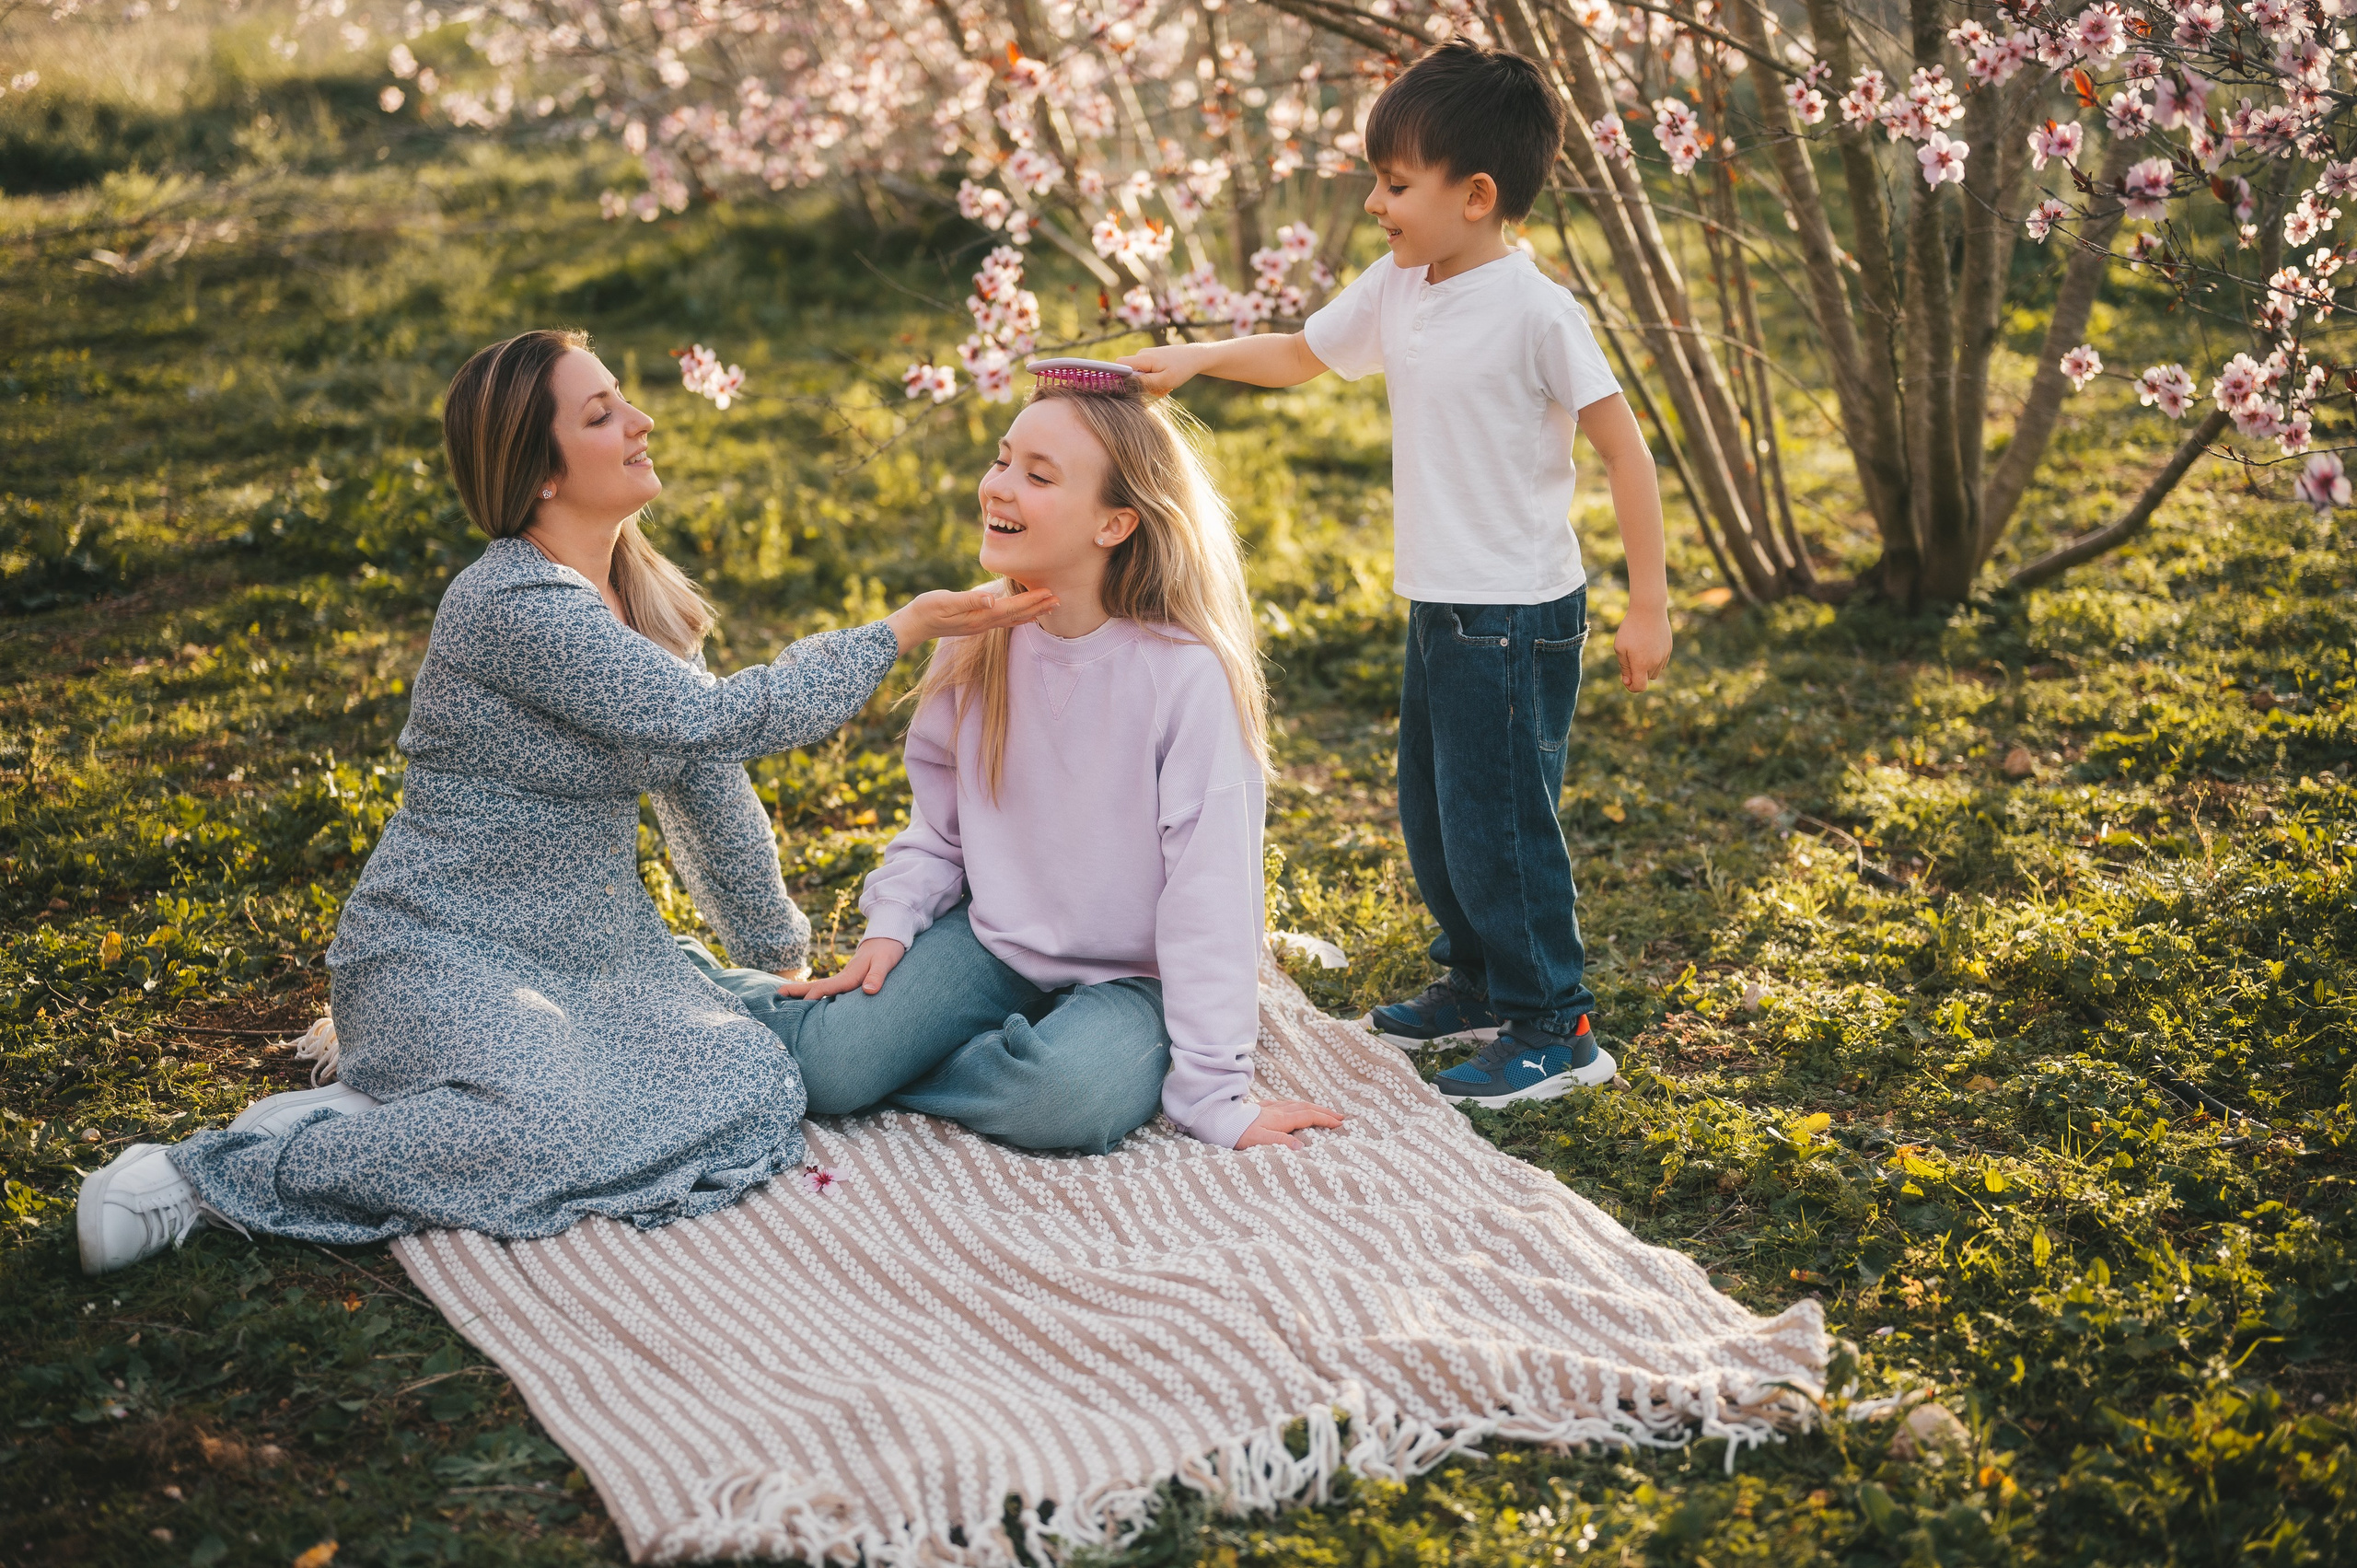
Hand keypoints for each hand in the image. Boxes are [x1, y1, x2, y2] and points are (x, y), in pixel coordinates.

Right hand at [774, 937, 902, 998]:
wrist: (889, 937)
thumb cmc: (888, 950)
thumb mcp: (885, 963)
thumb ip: (877, 976)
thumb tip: (868, 991)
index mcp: (849, 976)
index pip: (826, 988)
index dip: (813, 997)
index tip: (800, 1008)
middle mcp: (843, 977)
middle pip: (816, 985)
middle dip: (796, 991)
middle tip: (777, 994)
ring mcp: (844, 977)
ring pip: (820, 986)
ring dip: (802, 992)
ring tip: (784, 997)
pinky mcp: (848, 979)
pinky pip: (829, 988)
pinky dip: (816, 993)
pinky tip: (811, 999)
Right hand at [887, 584, 1058, 654]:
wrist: (914, 625)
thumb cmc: (927, 609)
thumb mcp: (945, 602)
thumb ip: (969, 601)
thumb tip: (991, 600)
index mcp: (980, 616)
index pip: (1012, 608)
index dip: (1031, 600)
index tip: (1049, 593)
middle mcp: (984, 623)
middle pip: (1017, 615)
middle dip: (1038, 607)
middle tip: (1059, 600)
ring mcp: (981, 625)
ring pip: (1013, 619)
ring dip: (1032, 612)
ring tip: (1049, 607)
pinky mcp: (976, 623)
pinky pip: (1004, 621)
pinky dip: (1019, 617)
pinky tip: (1025, 616)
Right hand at [1116, 344, 1202, 397]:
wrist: (1195, 357)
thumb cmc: (1182, 368)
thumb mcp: (1165, 380)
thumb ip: (1145, 382)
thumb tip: (1127, 384)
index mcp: (1143, 358)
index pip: (1119, 364)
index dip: (1117, 376)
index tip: (1124, 388)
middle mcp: (1141, 355)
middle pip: (1130, 374)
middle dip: (1141, 385)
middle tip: (1159, 389)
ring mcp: (1146, 356)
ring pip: (1140, 375)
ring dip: (1151, 384)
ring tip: (1166, 385)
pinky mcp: (1150, 359)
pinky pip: (1146, 373)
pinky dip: (1155, 380)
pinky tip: (1166, 380)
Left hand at [1234, 1099, 1344, 1150]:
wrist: (1217, 1120)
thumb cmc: (1237, 1134)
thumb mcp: (1259, 1141)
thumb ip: (1280, 1143)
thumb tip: (1301, 1146)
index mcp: (1280, 1119)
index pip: (1308, 1117)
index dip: (1325, 1119)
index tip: (1340, 1123)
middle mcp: (1276, 1111)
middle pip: (1305, 1108)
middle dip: (1323, 1111)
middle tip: (1339, 1115)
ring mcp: (1267, 1108)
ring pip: (1294, 1104)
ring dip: (1310, 1107)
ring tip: (1320, 1110)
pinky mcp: (1258, 1109)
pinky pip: (1281, 1104)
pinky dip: (1292, 1105)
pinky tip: (1289, 1107)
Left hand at [1614, 603, 1672, 692]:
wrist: (1649, 610)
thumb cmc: (1630, 628)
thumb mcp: (1620, 647)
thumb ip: (1624, 667)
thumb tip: (1628, 681)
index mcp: (1641, 665)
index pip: (1640, 687)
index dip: (1631, 687)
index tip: (1625, 678)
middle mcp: (1655, 663)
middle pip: (1647, 679)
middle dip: (1637, 675)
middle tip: (1629, 659)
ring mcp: (1664, 656)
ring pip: (1655, 672)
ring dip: (1647, 669)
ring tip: (1638, 652)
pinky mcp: (1669, 649)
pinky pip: (1661, 663)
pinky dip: (1654, 661)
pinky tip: (1647, 647)